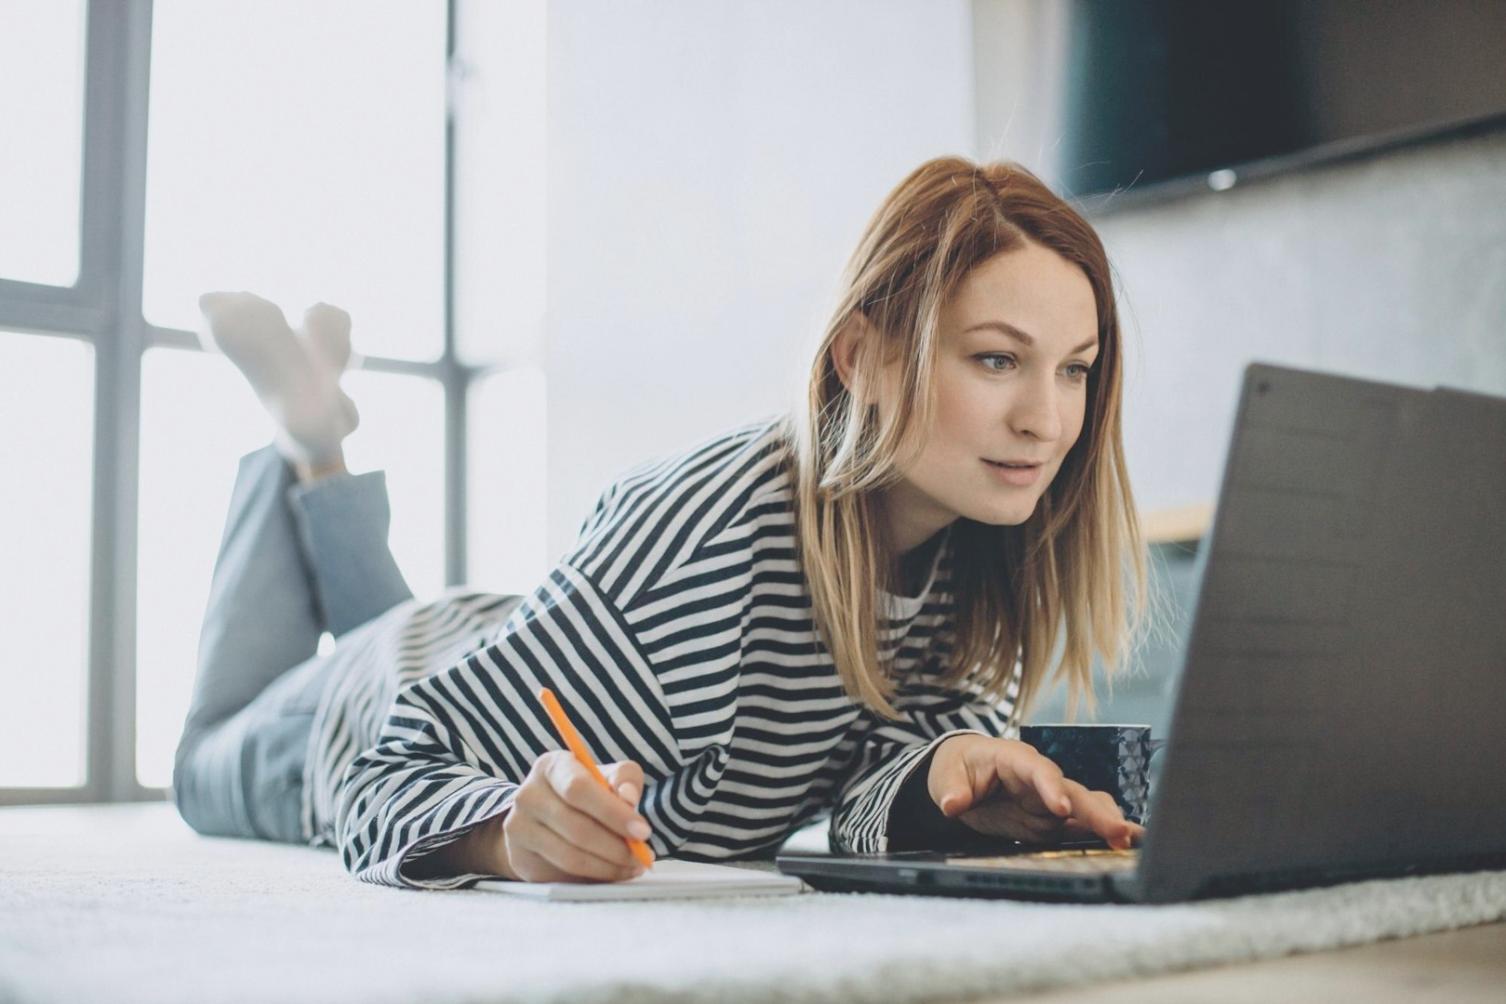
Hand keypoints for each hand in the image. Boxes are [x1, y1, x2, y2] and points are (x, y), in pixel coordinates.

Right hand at [495, 752, 654, 881]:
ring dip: (609, 866)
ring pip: (570, 856)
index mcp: (551, 766)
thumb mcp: (605, 776)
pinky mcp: (521, 858)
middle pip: (576, 827)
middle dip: (617, 847)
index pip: (579, 789)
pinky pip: (563, 874)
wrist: (541, 816)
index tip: (643, 831)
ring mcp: (519, 828)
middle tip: (643, 855)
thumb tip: (629, 798)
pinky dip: (594, 877)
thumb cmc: (583, 793)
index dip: (613, 813)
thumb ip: (624, 779)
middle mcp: (528, 795)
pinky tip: (613, 871)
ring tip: (633, 865)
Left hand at [927, 734, 1142, 849]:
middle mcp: (1040, 778)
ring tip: (1134, 842)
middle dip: (1096, 811)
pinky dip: (1102, 836)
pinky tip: (1126, 847)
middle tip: (1119, 833)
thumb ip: (951, 788)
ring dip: (1109, 822)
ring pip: (1086, 807)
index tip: (1061, 808)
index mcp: (1015, 758)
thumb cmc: (958, 767)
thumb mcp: (946, 773)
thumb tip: (952, 803)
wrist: (963, 774)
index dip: (1051, 787)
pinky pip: (1081, 827)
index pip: (1037, 769)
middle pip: (1073, 791)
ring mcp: (1050, 800)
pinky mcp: (1053, 821)